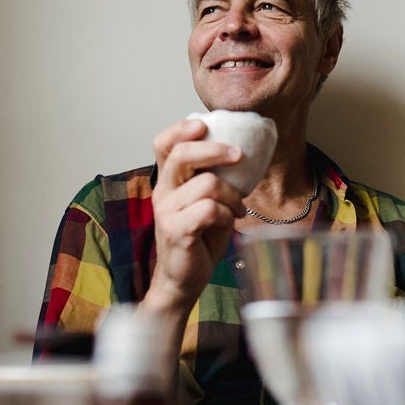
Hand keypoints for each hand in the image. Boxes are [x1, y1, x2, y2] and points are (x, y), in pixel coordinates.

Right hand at [142, 118, 244, 318]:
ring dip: (232, 195)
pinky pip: (210, 209)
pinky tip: (230, 221)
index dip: (181, 128)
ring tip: (238, 208)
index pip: (163, 143)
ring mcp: (166, 212)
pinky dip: (227, 213)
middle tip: (238, 155)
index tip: (203, 124)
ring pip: (206, 184)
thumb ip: (212, 177)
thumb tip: (241, 151)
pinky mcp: (177, 230)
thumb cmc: (198, 238)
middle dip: (216, 150)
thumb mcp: (205, 201)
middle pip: (183, 154)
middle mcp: (162, 192)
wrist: (182, 279)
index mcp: (168, 181)